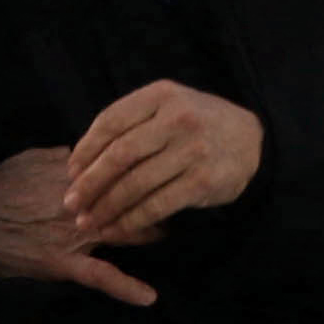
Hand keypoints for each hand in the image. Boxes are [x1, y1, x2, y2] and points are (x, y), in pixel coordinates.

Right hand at [0, 145, 158, 305]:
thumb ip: (62, 156)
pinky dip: (126, 288)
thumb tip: (85, 153)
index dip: (143, 168)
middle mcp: (81, 200)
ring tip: (167, 233)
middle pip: (134, 196)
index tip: (158, 168)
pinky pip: (101, 277)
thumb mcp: (28, 159)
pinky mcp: (63, 263)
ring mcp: (74, 233)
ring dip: (151, 232)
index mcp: (74, 173)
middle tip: (172, 198)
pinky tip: (149, 297)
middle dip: (155, 197)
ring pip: (127, 231)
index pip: (123, 166)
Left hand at [66, 82, 263, 249]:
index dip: (85, 150)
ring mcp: (192, 150)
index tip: (70, 172)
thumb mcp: (168, 106)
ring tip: (89, 222)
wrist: (253, 140)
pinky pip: (156, 205)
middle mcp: (177, 119)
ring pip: (135, 184)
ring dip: (106, 207)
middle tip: (71, 204)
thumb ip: (132, 123)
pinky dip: (132, 221)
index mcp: (161, 95)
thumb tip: (81, 160)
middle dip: (90, 183)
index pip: (110, 121)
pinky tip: (117, 229)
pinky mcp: (202, 181)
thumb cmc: (198, 124)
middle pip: (119, 155)